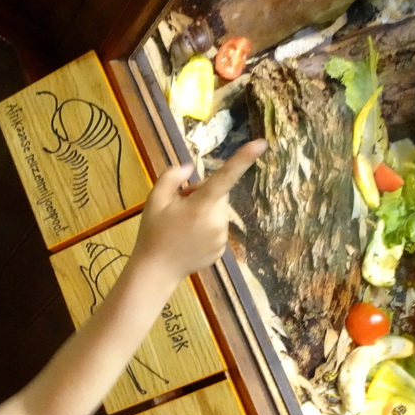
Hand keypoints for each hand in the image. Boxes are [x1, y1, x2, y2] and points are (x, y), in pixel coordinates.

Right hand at [134, 139, 266, 280]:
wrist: (156, 270)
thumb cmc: (153, 233)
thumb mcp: (155, 200)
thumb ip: (172, 177)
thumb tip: (190, 167)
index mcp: (201, 205)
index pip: (226, 177)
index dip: (244, 159)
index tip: (261, 144)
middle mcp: (217, 220)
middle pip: (218, 194)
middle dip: (202, 194)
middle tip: (179, 206)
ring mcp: (222, 237)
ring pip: (218, 212)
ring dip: (204, 212)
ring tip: (182, 226)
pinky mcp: (221, 249)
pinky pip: (217, 228)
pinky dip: (206, 229)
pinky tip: (189, 238)